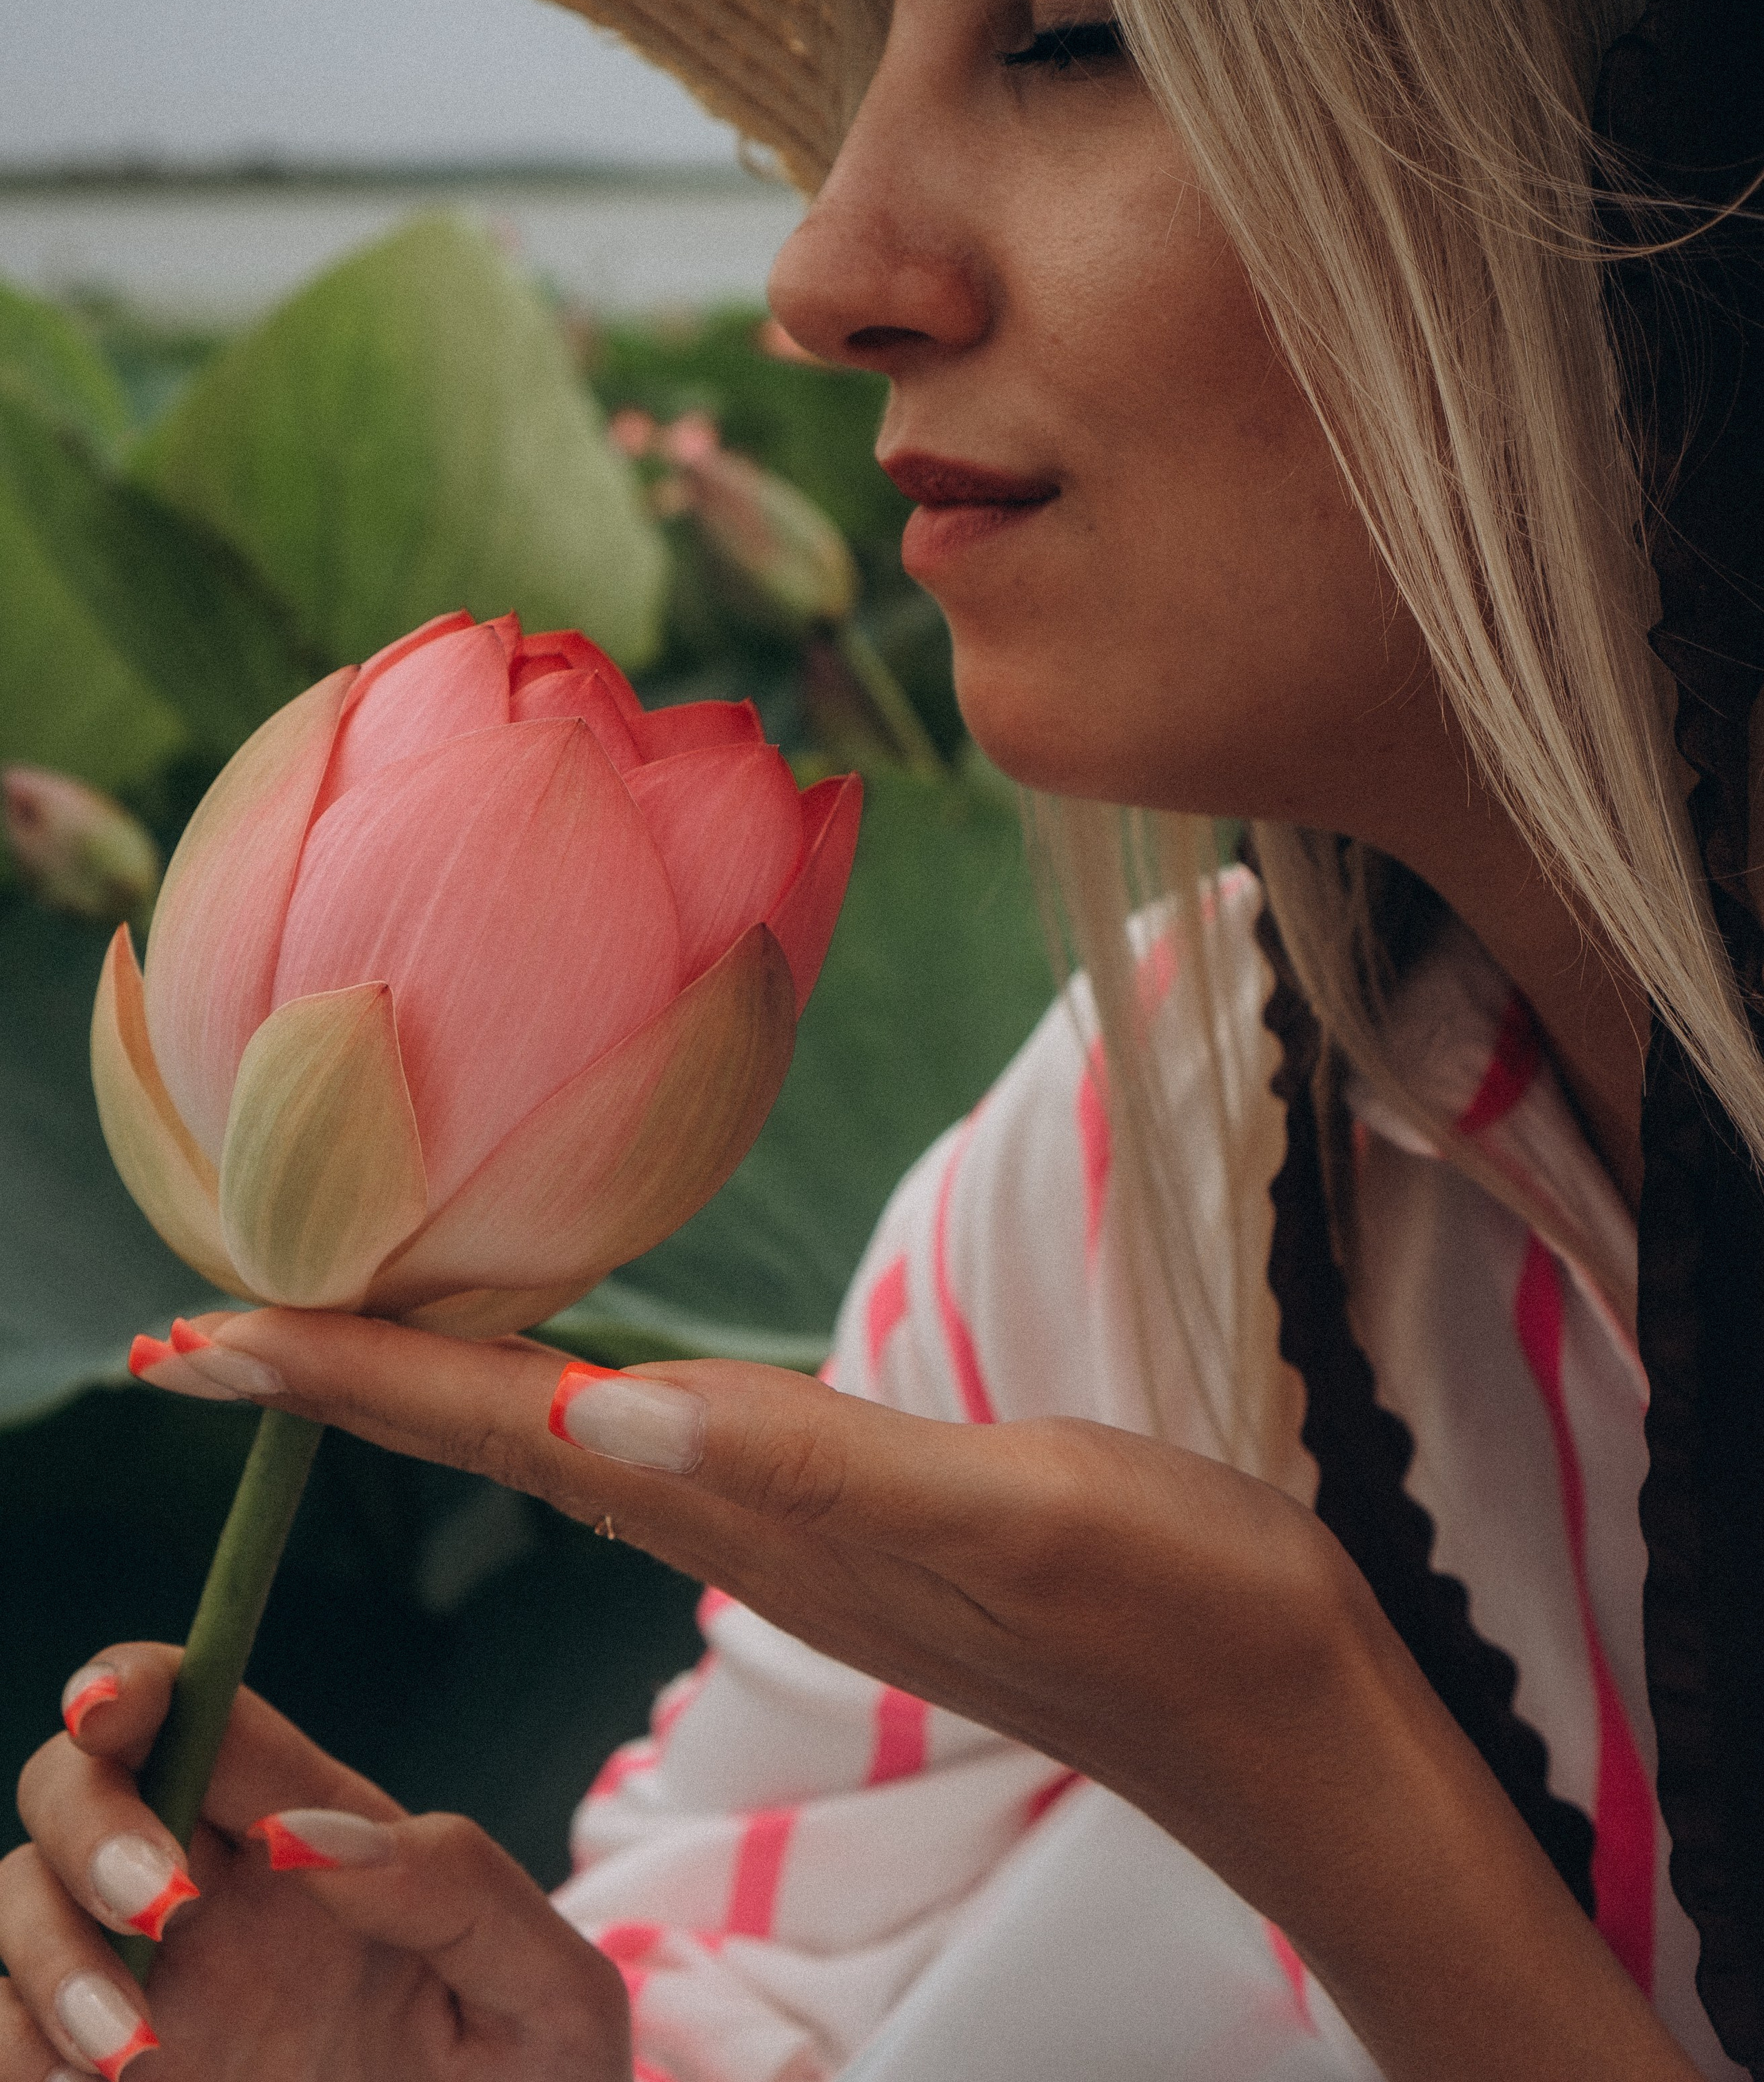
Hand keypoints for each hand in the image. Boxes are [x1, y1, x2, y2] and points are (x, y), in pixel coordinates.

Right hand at [0, 1644, 629, 2081]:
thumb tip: (310, 1833)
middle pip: (81, 1784)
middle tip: (166, 1904)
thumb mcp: (551, 2004)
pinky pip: (2, 2038)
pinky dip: (13, 2047)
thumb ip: (460, 1892)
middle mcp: (217, 1899)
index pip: (203, 1711)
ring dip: (49, 1958)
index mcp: (319, 1838)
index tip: (106, 1708)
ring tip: (138, 2056)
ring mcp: (155, 1995)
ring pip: (22, 1905)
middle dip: (88, 1820)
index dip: (136, 1683)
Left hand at [132, 1312, 1698, 2081]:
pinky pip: (651, 1448)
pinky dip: (558, 1399)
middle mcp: (735, 1526)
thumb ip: (807, 1467)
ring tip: (328, 1338)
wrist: (1273, 1709)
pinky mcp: (848, 1525)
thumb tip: (596, 1411)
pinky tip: (553, 1381)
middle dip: (337, 1383)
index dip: (337, 1382)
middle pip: (488, 1439)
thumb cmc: (1172, 1601)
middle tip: (192, 1334)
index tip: (184, 1343)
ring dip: (429, 1392)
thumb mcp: (1008, 1512)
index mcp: (744, 1512)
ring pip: (559, 1444)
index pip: (493, 1431)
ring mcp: (788, 1532)